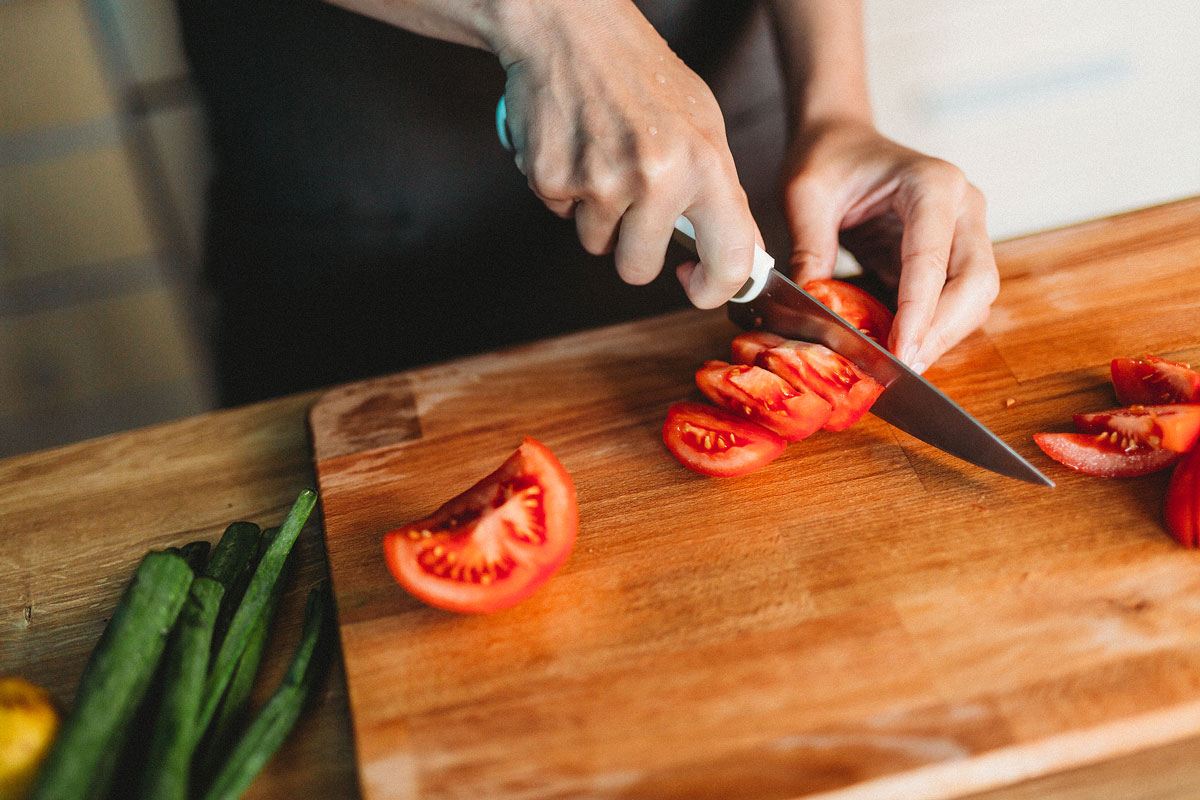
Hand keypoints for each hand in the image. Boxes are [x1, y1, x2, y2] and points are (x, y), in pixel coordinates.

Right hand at [494, 1, 757, 307]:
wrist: (571, 29)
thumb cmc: (643, 74)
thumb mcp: (705, 126)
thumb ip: (722, 193)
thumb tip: (742, 255)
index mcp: (704, 165)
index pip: (728, 260)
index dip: (712, 289)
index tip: (697, 285)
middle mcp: (654, 178)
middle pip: (638, 269)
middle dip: (634, 250)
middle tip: (633, 207)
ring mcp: (599, 182)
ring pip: (596, 243)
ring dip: (598, 215)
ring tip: (604, 158)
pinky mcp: (551, 179)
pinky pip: (561, 215)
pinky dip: (567, 191)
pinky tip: (576, 147)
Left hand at [780, 119, 998, 370]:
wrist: (841, 138)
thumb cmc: (827, 158)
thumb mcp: (805, 196)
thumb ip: (809, 249)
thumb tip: (809, 311)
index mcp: (933, 184)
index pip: (933, 258)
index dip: (919, 311)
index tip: (901, 351)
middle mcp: (963, 206)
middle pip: (976, 282)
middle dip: (942, 331)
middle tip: (903, 369)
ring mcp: (965, 231)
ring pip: (975, 298)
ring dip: (943, 335)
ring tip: (900, 365)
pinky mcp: (953, 255)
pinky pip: (955, 301)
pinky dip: (933, 328)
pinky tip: (900, 349)